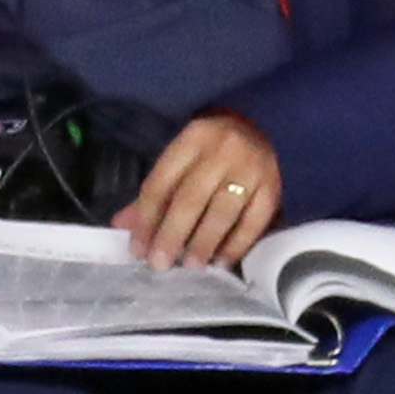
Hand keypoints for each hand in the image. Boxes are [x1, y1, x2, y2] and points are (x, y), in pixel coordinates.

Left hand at [117, 113, 281, 271]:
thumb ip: (154, 194)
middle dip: (172, 235)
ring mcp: (252, 168)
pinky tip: (221, 262)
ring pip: (222, 211)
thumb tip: (121, 226)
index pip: (162, 182)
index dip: (146, 219)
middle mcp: (223, 149)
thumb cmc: (212, 150)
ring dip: (204, 243)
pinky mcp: (273, 188)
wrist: (264, 126)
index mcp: (193, 138)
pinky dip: (235, 246)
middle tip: (160, 264)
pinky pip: (253, 223)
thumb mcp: (182, 160)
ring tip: (191, 267)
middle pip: (191, 198)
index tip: (138, 250)